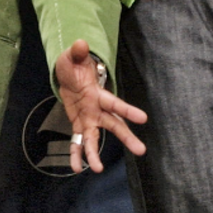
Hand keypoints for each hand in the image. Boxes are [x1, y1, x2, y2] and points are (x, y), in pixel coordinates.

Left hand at [53, 39, 148, 174]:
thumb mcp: (73, 57)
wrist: (68, 75)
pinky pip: (78, 142)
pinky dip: (76, 155)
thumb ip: (78, 53)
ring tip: (98, 169)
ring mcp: (89, 118)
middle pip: (114, 125)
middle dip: (126, 137)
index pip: (115, 103)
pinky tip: (76, 168)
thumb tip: (80, 43)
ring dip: (96, 154)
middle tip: (141, 150)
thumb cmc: (74, 64)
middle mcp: (97, 109)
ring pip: (96, 138)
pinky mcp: (80, 124)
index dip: (128, 110)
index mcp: (98, 93)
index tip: (143, 118)